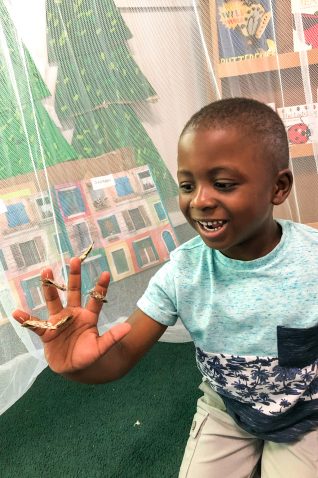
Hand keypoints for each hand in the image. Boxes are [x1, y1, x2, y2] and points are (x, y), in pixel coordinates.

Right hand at [12, 257, 130, 373]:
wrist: (72, 368)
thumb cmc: (88, 356)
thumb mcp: (101, 348)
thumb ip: (112, 338)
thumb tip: (128, 328)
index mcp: (88, 317)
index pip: (96, 299)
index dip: (101, 287)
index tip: (106, 273)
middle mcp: (73, 314)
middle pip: (74, 291)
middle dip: (75, 276)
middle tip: (75, 259)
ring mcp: (59, 321)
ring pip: (54, 301)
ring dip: (49, 287)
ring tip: (46, 272)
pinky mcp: (47, 332)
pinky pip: (35, 325)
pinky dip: (26, 320)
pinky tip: (18, 313)